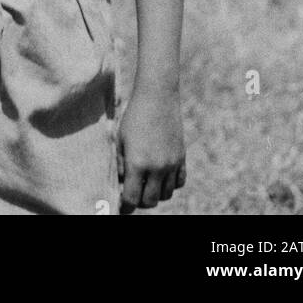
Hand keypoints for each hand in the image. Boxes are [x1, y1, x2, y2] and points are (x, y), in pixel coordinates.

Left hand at [117, 88, 185, 213]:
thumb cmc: (134, 116)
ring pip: (166, 194)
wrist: (158, 97)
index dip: (126, 205)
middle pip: (151, 201)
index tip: (122, 206)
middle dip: (140, 201)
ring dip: (156, 193)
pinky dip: (170, 185)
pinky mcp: (182, 157)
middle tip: (134, 193)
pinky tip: (161, 176)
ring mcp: (172, 164)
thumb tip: (122, 184)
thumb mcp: (121, 139)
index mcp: (138, 164)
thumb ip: (120, 164)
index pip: (132, 199)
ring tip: (147, 184)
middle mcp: (157, 167)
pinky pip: (179, 182)